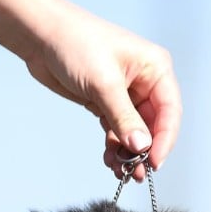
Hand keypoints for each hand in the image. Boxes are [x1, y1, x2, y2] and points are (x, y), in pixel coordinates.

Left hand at [22, 3, 180, 181]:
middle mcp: (145, 81)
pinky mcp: (106, 102)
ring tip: (119, 172)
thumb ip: (124, 118)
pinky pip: (117, 130)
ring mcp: (126, 93)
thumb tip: (142, 147)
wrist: (41, 35)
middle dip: (144, 151)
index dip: (164, 139)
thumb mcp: (104, 84)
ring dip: (128, 153)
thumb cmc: (76, 45)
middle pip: (154, 125)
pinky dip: (114, 146)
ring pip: (135, 131)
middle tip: (136, 175)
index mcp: (155, 68)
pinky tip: (109, 159)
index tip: (153, 163)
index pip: (170, 111)